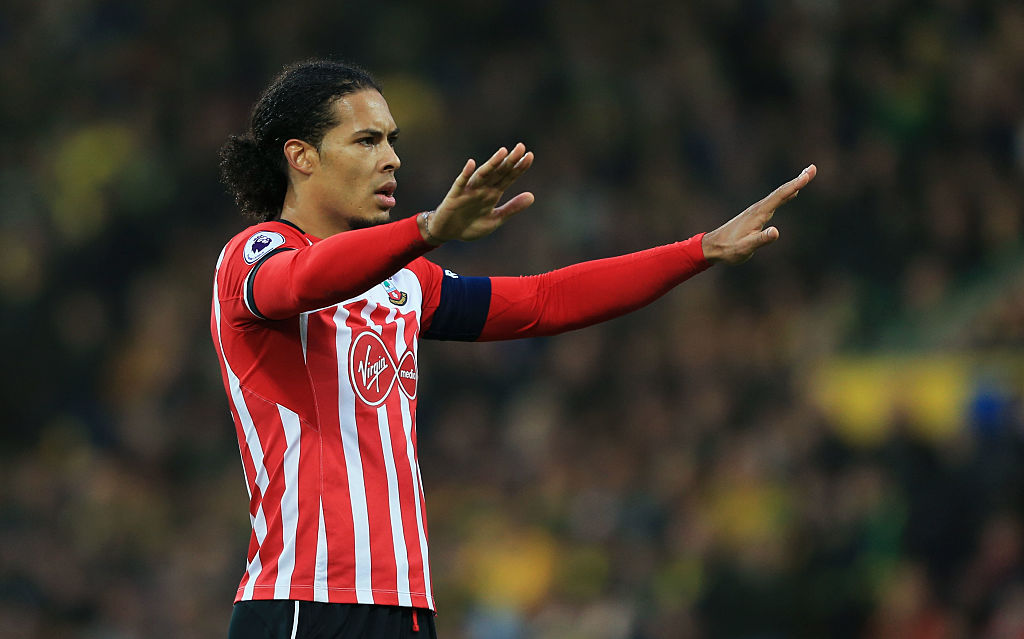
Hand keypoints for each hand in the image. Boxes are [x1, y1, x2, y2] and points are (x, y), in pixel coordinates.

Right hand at [421, 143, 534, 243]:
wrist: (447, 233)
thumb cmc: (470, 226)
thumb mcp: (495, 220)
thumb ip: (512, 208)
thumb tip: (532, 196)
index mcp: (493, 194)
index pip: (508, 177)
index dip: (519, 168)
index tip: (530, 156)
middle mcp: (483, 189)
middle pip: (498, 173)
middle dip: (509, 161)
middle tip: (521, 147)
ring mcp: (469, 191)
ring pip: (483, 175)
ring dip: (492, 164)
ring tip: (503, 152)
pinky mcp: (455, 196)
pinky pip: (461, 183)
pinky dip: (466, 174)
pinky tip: (472, 164)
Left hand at [701, 164, 816, 263]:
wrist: (712, 247)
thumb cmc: (729, 249)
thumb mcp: (745, 248)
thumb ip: (761, 240)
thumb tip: (776, 232)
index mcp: (759, 214)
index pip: (780, 196)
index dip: (796, 185)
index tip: (809, 174)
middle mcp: (758, 208)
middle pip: (781, 191)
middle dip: (798, 180)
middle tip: (813, 168)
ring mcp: (757, 210)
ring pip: (778, 194)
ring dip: (793, 185)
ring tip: (806, 176)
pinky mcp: (755, 215)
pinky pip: (774, 201)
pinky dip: (785, 194)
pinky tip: (790, 193)